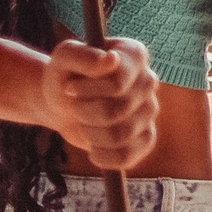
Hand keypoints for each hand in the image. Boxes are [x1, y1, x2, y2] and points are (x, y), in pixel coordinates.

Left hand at [38, 36, 157, 166]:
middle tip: (75, 104)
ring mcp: (150, 111)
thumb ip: (81, 54)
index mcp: (134, 55)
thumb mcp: (61, 58)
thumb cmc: (65, 75)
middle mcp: (148, 81)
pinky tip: (92, 145)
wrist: (63, 104)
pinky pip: (125, 157)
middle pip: (115, 111)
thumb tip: (110, 60)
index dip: (87, 90)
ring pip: (118, 135)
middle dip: (83, 111)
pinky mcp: (146, 139)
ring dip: (89, 132)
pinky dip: (101, 155)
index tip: (70, 87)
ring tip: (83, 121)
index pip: (117, 83)